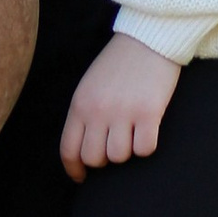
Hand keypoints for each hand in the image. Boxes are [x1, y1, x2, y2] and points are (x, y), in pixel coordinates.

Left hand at [58, 31, 180, 181]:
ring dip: (127, 151)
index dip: (74, 169)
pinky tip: (148, 131)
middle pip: (94, 158)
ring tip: (132, 133)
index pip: (69, 149)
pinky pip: (144, 149)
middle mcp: (98, 111)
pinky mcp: (149, 113)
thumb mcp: (90, 86)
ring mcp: (123, 112)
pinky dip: (147, 145)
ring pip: (119, 156)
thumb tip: (84, 148)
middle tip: (114, 147)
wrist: (148, 39)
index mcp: (79, 104)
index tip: (82, 177)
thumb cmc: (119, 64)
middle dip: (104, 160)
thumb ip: (85, 114)